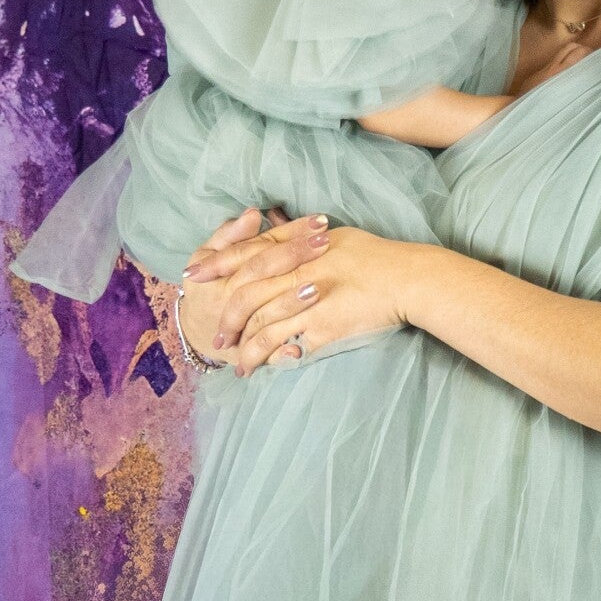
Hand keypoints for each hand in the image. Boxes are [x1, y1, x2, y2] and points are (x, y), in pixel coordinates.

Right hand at [181, 208, 327, 364]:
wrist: (196, 330)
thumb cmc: (207, 286)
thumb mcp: (207, 255)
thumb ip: (230, 235)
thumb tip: (254, 214)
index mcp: (221, 272)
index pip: (258, 247)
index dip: (288, 233)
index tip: (318, 222)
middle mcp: (229, 299)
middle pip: (263, 273)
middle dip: (296, 256)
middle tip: (326, 241)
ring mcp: (238, 326)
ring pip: (263, 312)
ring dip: (290, 300)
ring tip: (319, 286)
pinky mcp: (246, 352)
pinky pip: (264, 353)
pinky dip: (282, 351)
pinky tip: (303, 346)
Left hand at [218, 224, 418, 374]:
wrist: (406, 278)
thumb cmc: (377, 256)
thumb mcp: (336, 237)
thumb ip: (304, 238)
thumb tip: (284, 231)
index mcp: (297, 247)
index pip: (247, 255)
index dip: (217, 265)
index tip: (194, 276)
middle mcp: (296, 272)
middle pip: (246, 294)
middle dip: (226, 316)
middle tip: (216, 335)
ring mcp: (307, 301)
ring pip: (261, 325)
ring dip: (245, 347)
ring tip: (235, 364)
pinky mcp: (321, 326)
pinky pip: (285, 344)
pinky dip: (269, 358)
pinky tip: (261, 368)